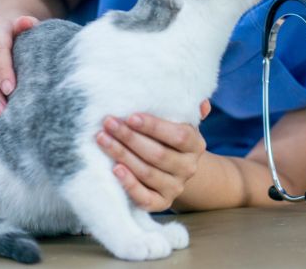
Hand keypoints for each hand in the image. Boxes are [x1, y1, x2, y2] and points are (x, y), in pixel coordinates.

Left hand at [96, 100, 210, 211]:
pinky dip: (129, 184)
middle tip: (108, 123)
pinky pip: (144, 198)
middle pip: (158, 154)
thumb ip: (188, 109)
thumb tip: (202, 103)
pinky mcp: (161, 203)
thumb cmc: (169, 137)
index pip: (178, 136)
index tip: (131, 116)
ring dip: (122, 155)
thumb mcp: (180, 121)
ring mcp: (175, 187)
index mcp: (195, 144)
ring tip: (103, 139)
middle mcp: (188, 168)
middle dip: (129, 137)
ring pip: (147, 173)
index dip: (154, 127)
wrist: (175, 169)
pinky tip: (114, 169)